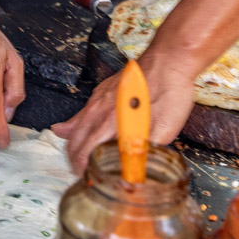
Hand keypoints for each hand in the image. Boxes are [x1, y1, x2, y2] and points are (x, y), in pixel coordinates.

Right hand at [52, 48, 197, 173]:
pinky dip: (74, 125)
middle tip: (81, 174)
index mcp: (111, 121)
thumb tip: (136, 172)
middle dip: (74, 159)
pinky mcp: (104, 91)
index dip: (83, 168)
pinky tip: (69, 129)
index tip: (86, 179)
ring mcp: (99, 98)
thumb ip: (147, 150)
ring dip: (74, 144)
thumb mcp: (165, 128)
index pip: (85, 151)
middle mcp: (99, 109)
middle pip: (76, 139)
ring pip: (76, 125)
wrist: (169, 59)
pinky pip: (83, 112)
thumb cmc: (169, 90)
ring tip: (76, 159)